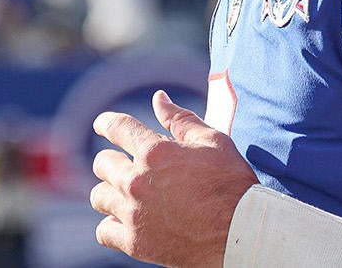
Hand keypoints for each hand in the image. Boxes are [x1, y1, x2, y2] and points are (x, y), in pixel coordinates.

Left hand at [90, 90, 258, 267]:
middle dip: (114, 160)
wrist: (241, 231)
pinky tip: (127, 221)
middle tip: (128, 166)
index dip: (106, 123)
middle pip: (103, 164)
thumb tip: (158, 98)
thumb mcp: (212, 141)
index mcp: (155, 152)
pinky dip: (112, 225)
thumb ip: (180, 118)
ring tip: (128, 195)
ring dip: (111, 192)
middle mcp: (137, 181)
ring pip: (99, 196)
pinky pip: (103, 231)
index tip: (102, 124)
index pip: (117, 127)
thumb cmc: (231, 183)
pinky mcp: (135, 243)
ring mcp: (134, 214)